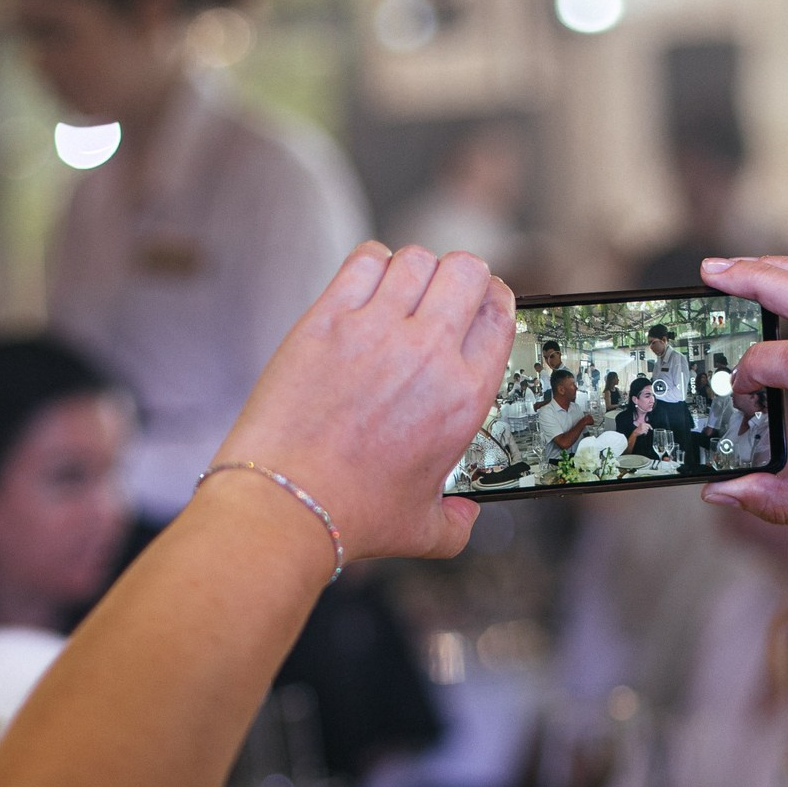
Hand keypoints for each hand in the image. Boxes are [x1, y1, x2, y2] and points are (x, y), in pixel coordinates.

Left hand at [215, 244, 514, 562]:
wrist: (288, 503)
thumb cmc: (354, 516)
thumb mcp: (424, 528)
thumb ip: (456, 522)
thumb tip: (465, 516)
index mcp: (464, 395)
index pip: (500, 316)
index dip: (494, 302)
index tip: (480, 308)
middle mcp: (428, 352)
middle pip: (467, 270)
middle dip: (462, 277)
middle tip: (443, 296)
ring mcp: (376, 329)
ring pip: (417, 258)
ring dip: (416, 271)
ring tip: (401, 294)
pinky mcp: (328, 319)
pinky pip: (364, 261)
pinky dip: (372, 266)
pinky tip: (364, 290)